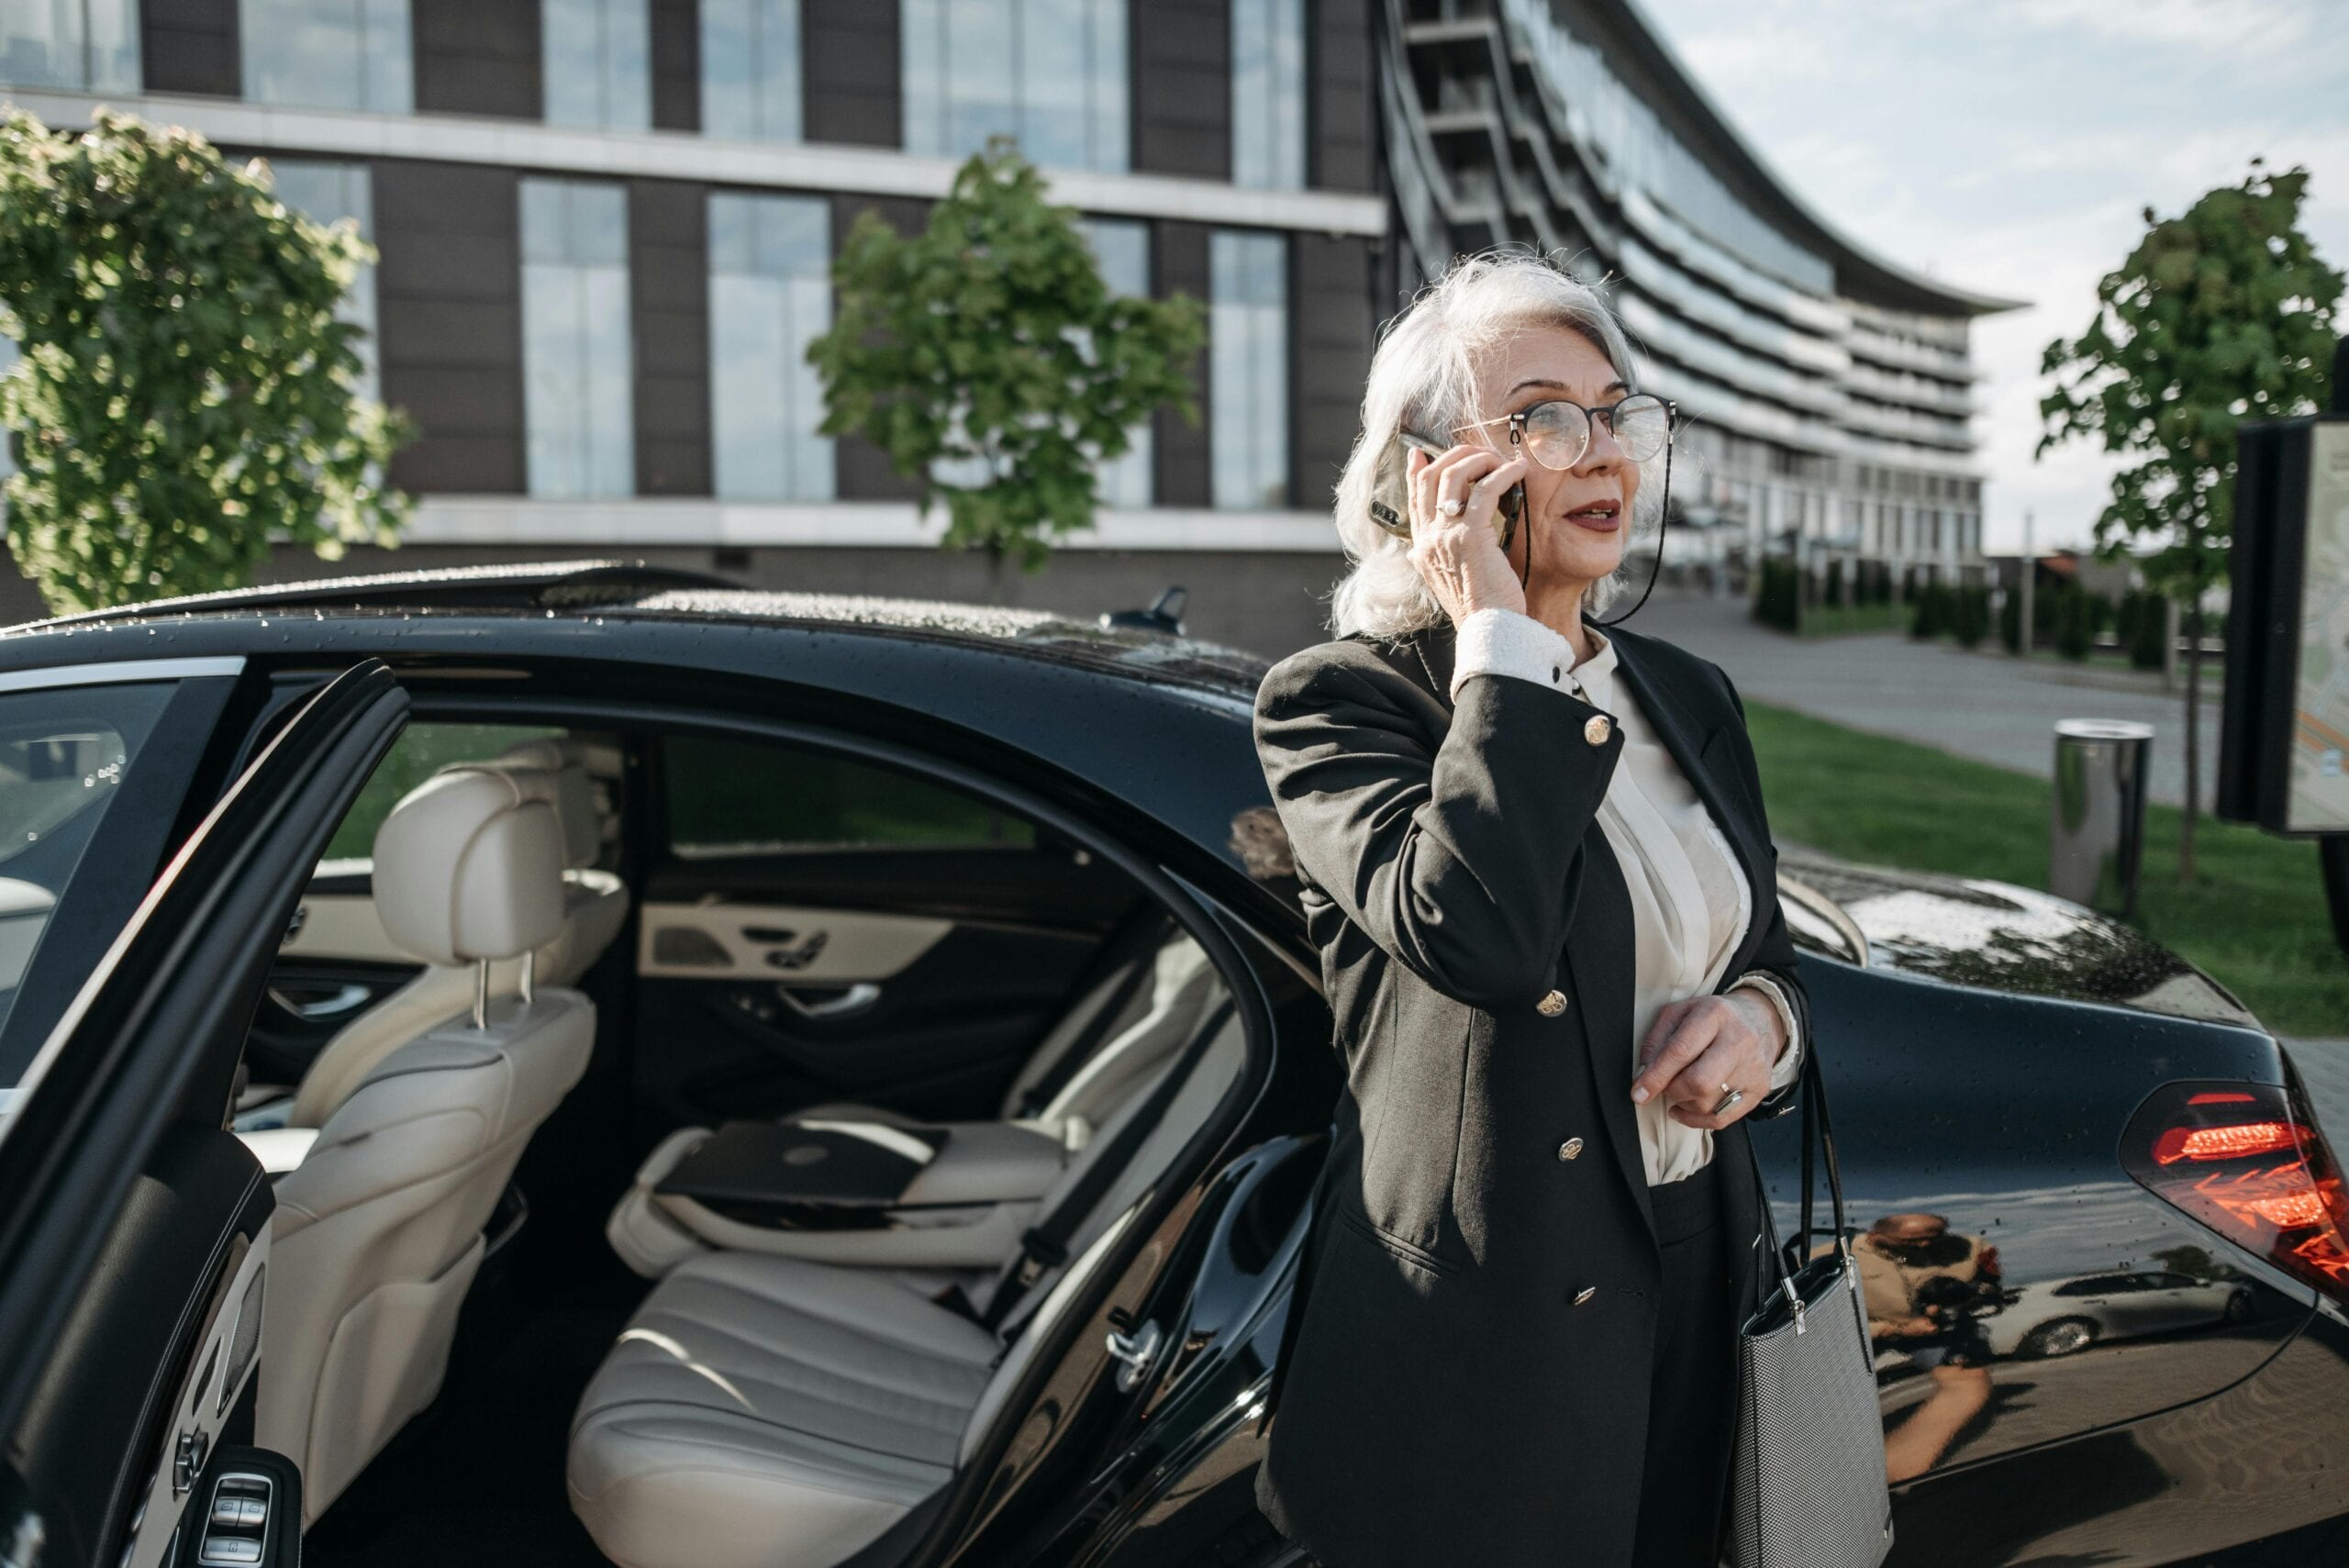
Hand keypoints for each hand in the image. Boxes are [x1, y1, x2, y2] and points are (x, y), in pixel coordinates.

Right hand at [1405, 443, 1529, 625]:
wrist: (1490, 630)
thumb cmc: (1477, 609)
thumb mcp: (1441, 583)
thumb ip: (1426, 562)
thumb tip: (1411, 552)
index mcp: (1420, 548)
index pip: (1412, 498)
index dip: (1415, 470)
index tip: (1420, 452)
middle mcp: (1428, 538)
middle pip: (1430, 477)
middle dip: (1455, 455)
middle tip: (1481, 453)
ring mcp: (1446, 534)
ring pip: (1454, 474)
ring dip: (1480, 459)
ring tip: (1503, 461)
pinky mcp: (1471, 534)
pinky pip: (1485, 489)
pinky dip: (1503, 473)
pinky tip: (1519, 470)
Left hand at [1628, 991, 1782, 1129]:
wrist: (1760, 1020)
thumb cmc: (1712, 1018)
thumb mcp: (1680, 1013)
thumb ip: (1657, 1040)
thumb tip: (1643, 1075)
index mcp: (1714, 1014)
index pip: (1681, 1050)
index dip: (1656, 1076)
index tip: (1638, 1093)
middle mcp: (1739, 1040)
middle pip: (1700, 1081)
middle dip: (1673, 1090)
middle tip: (1666, 1085)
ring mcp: (1753, 1067)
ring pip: (1708, 1103)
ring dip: (1684, 1102)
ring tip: (1682, 1088)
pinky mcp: (1760, 1089)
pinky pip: (1722, 1119)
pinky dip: (1696, 1120)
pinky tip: (1686, 1108)